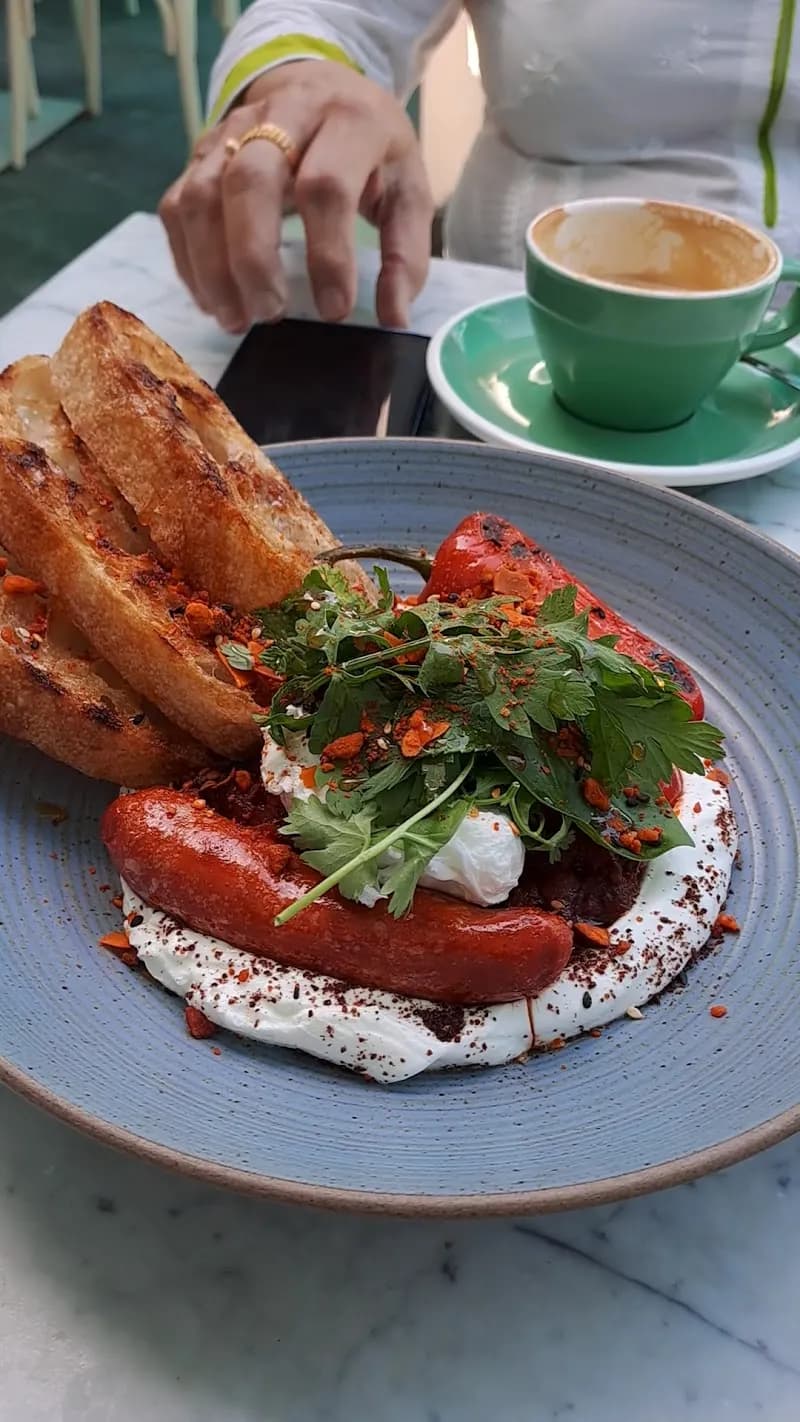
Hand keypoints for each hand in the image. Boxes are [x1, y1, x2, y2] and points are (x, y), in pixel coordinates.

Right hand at [159, 61, 432, 332]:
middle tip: (269, 315)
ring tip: (235, 319)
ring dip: (211, 266)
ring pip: (202, 194)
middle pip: (249, 181)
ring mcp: (232, 131)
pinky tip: (212, 299)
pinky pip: (178, 205)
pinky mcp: (201, 153)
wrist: (322, 87)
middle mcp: (282, 115)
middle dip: (254, 259)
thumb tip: (394, 317)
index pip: (324, 186)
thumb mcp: (408, 191)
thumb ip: (407, 254)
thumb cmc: (370, 152)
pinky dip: (188, 259)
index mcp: (347, 120)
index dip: (327, 254)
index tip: (334, 310)